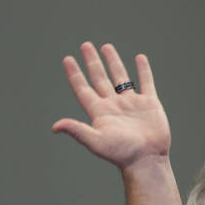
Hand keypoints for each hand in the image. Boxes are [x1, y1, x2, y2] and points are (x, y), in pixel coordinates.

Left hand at [52, 42, 168, 169]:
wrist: (146, 160)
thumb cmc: (120, 153)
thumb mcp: (95, 140)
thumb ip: (76, 130)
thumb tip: (54, 127)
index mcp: (99, 112)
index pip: (83, 88)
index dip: (74, 74)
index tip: (67, 59)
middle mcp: (113, 105)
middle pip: (100, 78)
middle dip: (92, 62)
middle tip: (85, 45)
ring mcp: (131, 103)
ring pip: (120, 77)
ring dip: (113, 62)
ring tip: (106, 47)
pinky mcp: (149, 104)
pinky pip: (145, 82)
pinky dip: (143, 70)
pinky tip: (139, 58)